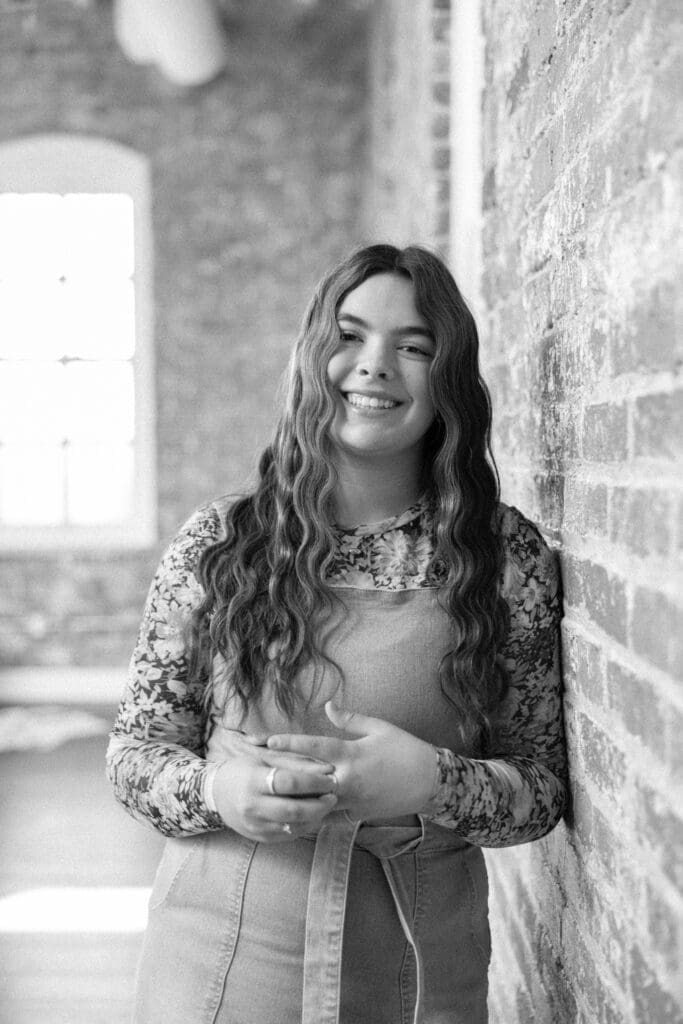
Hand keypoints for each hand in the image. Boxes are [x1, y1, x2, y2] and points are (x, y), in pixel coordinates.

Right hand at [211, 730, 338, 842]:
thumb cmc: (243, 770)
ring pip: (294, 827)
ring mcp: (255, 826)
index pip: (289, 783)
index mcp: (253, 781)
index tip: (331, 778)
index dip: (314, 781)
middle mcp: (252, 807)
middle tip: (334, 794)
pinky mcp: (260, 838)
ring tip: (327, 804)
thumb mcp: (265, 758)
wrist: (216, 794)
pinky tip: (313, 815)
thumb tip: (327, 769)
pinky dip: (305, 826)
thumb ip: (296, 763)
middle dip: (319, 804)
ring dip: (316, 817)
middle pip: (294, 810)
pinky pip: (288, 835)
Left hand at [267, 702, 438, 821]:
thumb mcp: (379, 728)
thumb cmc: (406, 749)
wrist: (431, 782)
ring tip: (269, 796)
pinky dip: (313, 817)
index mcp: (351, 754)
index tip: (268, 741)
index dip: (289, 743)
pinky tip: (295, 818)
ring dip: (293, 799)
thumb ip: (350, 719)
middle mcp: (347, 779)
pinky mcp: (357, 814)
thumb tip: (327, 705)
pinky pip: (330, 817)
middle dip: (282, 773)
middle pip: (307, 777)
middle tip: (259, 770)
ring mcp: (351, 800)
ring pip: (314, 802)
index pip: (314, 746)